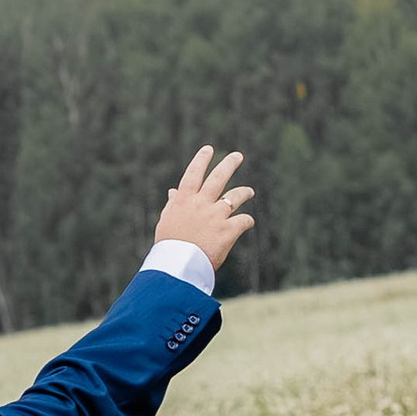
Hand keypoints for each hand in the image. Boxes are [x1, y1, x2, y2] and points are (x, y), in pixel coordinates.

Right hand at [154, 143, 253, 271]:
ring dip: (244, 192)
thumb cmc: (169, 246)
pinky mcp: (228, 230)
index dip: (201, 160)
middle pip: (218, 178)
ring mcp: (216, 216)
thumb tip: (173, 192)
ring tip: (249, 191)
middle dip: (229, 164)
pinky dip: (247, 221)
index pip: (193, 174)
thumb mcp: (167, 222)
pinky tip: (248, 223)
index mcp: (184, 201)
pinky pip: (244, 220)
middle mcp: (201, 204)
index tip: (208, 149)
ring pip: (235, 196)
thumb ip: (173, 205)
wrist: (178, 266)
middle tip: (237, 156)